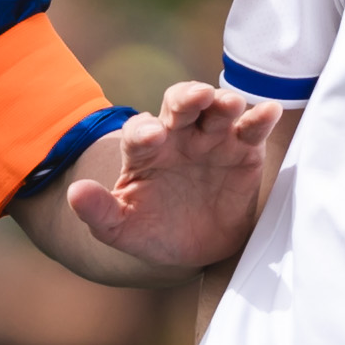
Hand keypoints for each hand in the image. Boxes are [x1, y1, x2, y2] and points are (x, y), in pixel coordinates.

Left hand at [68, 83, 279, 272]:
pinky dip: (261, 117)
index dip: (143, 132)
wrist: (191, 248)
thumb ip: (98, 212)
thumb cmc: (152, 231)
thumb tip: (75, 193)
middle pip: (180, 105)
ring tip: (229, 104)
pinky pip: (252, 129)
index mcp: (144, 149)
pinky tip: (269, 111)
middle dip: (187, 97)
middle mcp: (178, 136)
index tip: (151, 138)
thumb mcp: (120, 228)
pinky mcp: (243, 150)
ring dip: (223, 102)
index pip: (140, 131)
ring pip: (216, 110)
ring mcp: (212, 139)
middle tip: (195, 98)